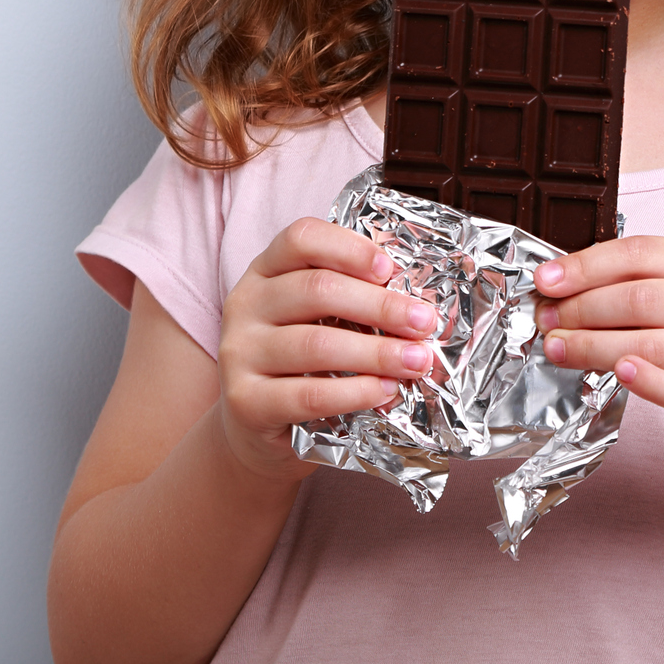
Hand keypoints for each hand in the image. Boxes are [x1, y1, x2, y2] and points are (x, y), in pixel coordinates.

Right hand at [215, 218, 439, 480]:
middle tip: (424, 322)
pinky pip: (308, 395)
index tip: (390, 269)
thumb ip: (351, 297)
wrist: (254, 424)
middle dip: (380, 306)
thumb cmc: (300, 361)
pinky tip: (385, 391)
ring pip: (315, 344)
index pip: (301, 239)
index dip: (349, 248)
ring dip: (377, 352)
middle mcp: (246, 303)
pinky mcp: (245, 401)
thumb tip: (417, 300)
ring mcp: (239, 352)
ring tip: (416, 361)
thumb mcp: (316, 317)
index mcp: (266, 270)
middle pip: (317, 290)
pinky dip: (354, 392)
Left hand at [533, 235, 663, 471]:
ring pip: (651, 343)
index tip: (546, 282)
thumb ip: (637, 289)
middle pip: (642, 298)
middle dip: (582, 308)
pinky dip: (645, 381)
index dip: (588, 265)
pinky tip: (616, 374)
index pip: (644, 254)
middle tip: (546, 320)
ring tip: (557, 348)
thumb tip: (560, 287)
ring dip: (592, 346)